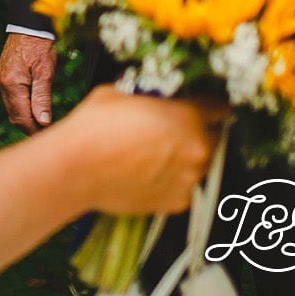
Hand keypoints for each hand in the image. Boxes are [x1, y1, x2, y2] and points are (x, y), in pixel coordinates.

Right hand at [0, 33, 57, 131]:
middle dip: (30, 128)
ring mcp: (1, 79)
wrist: (28, 26)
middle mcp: (2, 83)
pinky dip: (22, 107)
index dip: (34, 130)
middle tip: (48, 135)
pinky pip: (11, 98)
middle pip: (15, 115)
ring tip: (43, 125)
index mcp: (12, 84)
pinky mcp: (4, 76)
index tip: (48, 137)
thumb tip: (43, 121)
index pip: (22, 117)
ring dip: (26, 118)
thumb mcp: (45, 72)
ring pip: (12, 108)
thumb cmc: (39, 45)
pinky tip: (34, 109)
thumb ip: (42, 98)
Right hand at [59, 86, 225, 214]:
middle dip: (196, 133)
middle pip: (214, 138)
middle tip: (170, 131)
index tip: (202, 106)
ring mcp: (189, 179)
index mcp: (188, 116)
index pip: (220, 107)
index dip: (209, 105)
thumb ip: (149, 97)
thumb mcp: (120, 93)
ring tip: (153, 155)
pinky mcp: (177, 202)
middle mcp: (197, 149)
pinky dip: (171, 181)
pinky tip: (146, 174)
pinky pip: (183, 188)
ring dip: (184, 158)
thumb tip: (152, 97)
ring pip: (199, 165)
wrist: (75, 168)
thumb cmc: (93, 127)